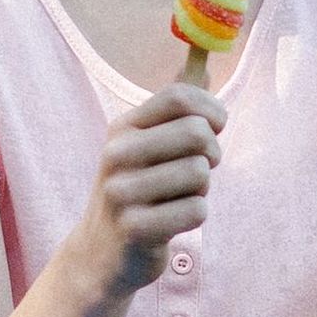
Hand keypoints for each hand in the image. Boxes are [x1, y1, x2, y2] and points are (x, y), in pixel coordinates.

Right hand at [66, 81, 225, 295]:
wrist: (102, 252)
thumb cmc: (138, 190)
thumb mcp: (146, 145)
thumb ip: (174, 108)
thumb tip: (201, 63)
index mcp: (123, 128)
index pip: (179, 96)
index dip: (211, 109)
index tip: (215, 128)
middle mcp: (117, 154)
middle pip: (197, 132)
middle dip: (211, 154)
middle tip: (197, 172)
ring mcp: (122, 192)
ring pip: (199, 173)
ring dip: (201, 189)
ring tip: (177, 198)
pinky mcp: (136, 228)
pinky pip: (196, 210)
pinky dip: (195, 216)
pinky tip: (172, 222)